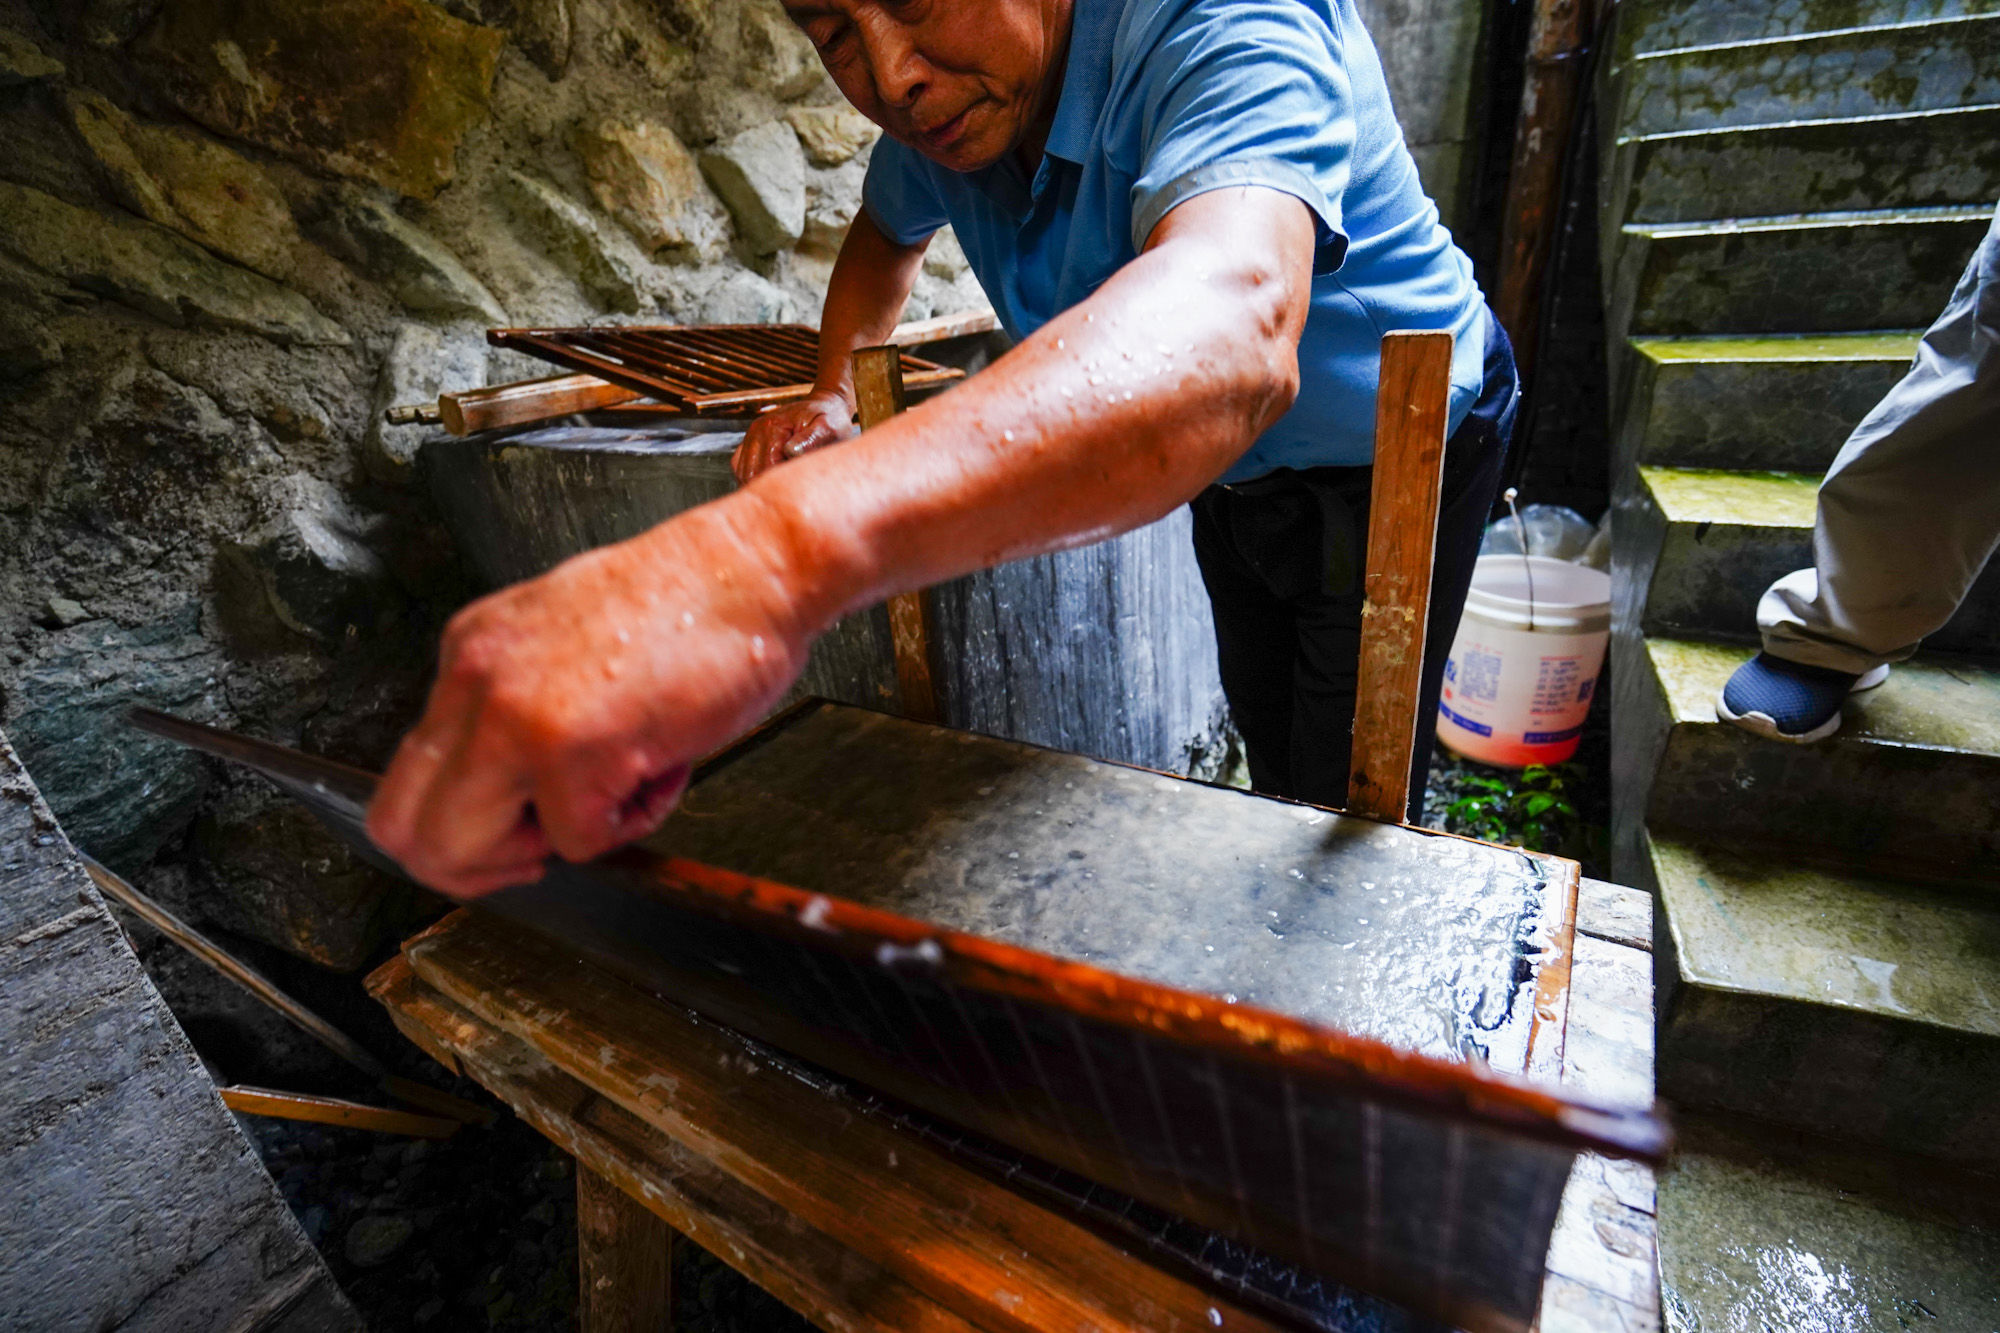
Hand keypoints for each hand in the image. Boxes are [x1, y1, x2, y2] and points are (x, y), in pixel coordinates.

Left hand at [366, 498, 815, 897]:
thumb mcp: (569, 644)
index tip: (516, 833)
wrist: (754, 569)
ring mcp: (515, 715)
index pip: (408, 779)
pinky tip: (664, 766)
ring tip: (620, 789)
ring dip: (551, 846)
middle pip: (406, 829)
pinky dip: (630, 823)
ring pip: (464, 848)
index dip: (460, 830)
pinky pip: (575, 842)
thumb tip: (514, 792)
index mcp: (472, 652)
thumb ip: (523, 709)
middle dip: (478, 865)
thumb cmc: (691, 607)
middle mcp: (476, 680)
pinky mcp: (570, 750)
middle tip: (545, 847)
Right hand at [732, 390, 853, 484]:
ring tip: (784, 486)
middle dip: (769, 488)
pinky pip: (742, 468)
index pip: (764, 469)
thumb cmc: (830, 419)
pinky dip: (754, 478)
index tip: (798, 490)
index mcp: (772, 428)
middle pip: (749, 474)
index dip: (780, 485)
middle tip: (792, 493)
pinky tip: (774, 480)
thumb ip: (810, 439)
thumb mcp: (827, 428)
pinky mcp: (752, 443)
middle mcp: (756, 432)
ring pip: (742, 474)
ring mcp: (751, 437)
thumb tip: (790, 452)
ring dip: (760, 484)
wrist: (826, 405)